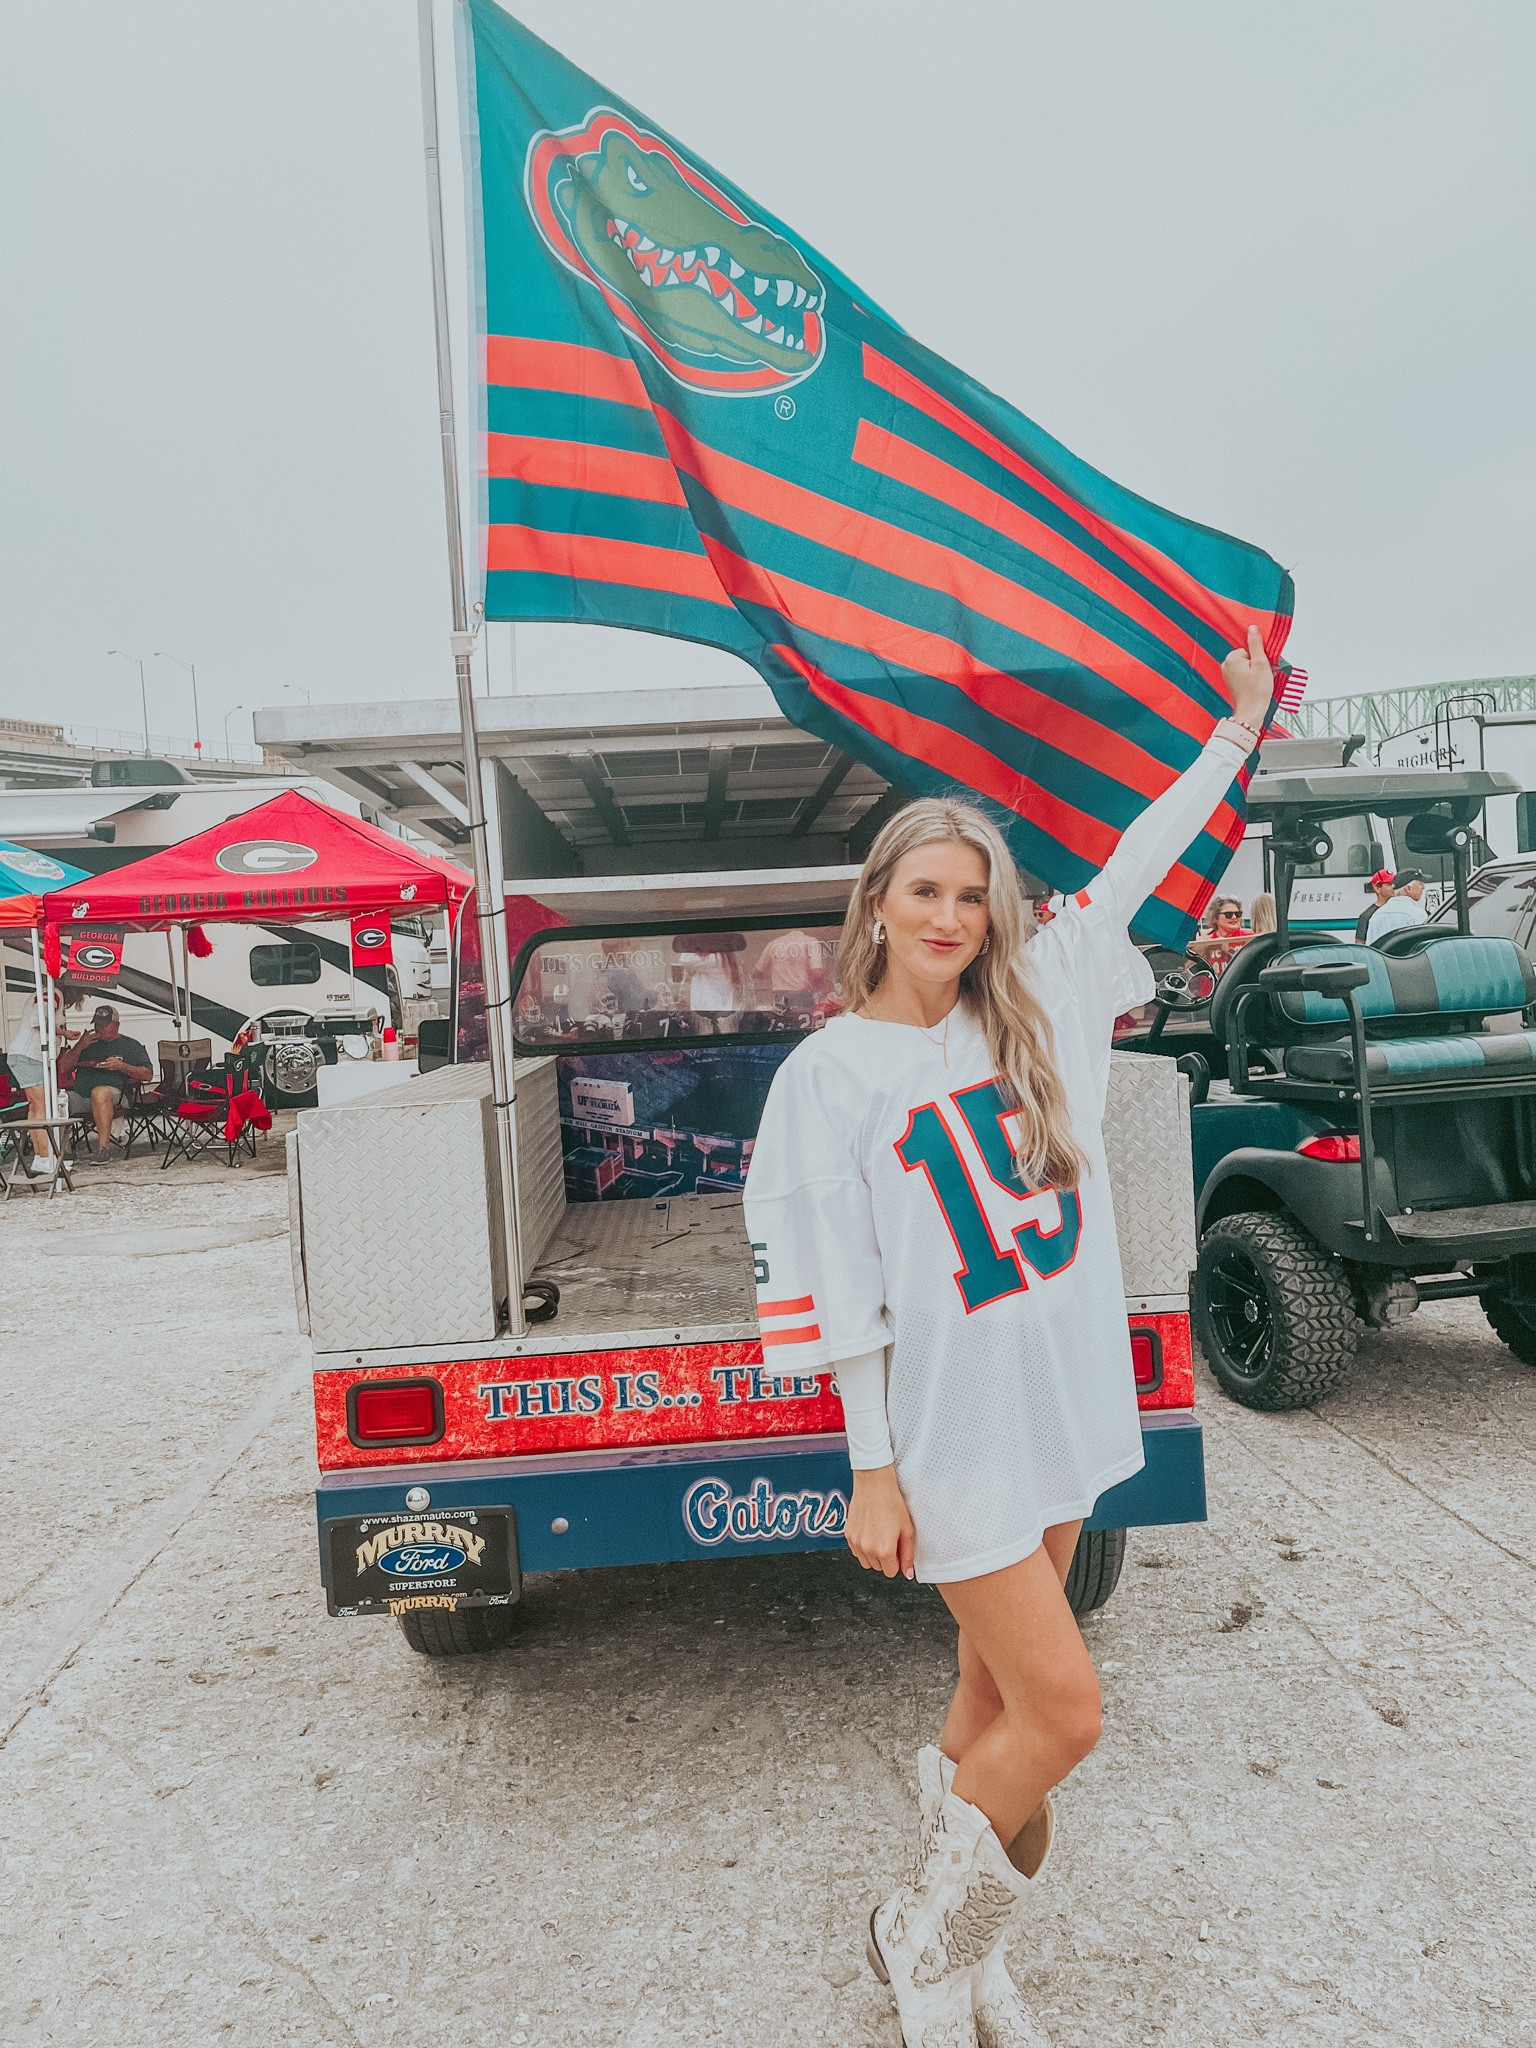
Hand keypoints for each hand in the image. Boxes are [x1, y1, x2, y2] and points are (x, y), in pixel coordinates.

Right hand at [846, 1465, 916, 1579]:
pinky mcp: (848, 1534)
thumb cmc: (892, 1503)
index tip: (898, 1550)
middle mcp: (867, 1549)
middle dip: (886, 1559)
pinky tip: (870, 1531)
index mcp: (884, 1550)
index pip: (891, 1572)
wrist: (874, 1484)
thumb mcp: (907, 1529)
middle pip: (878, 1568)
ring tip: (879, 1535)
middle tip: (890, 1539)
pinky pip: (856, 1550)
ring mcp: (855, 1542)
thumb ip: (908, 1555)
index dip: (897, 1562)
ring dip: (873, 1555)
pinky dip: (863, 1547)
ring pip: (866, 1562)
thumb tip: (908, 1573)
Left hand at [1221, 624, 1274, 733]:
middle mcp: (1226, 666)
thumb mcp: (1261, 663)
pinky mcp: (1232, 682)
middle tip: (1261, 676)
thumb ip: (1256, 644)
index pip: (1250, 649)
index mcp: (1231, 659)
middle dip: (1258, 664)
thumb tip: (1252, 628)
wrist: (1252, 712)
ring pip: (1248, 665)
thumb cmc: (1256, 691)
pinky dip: (1252, 677)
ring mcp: (1228, 675)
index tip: (1262, 667)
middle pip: (1248, 656)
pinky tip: (1256, 685)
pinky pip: (1245, 673)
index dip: (1259, 658)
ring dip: (1257, 671)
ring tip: (1259, 682)